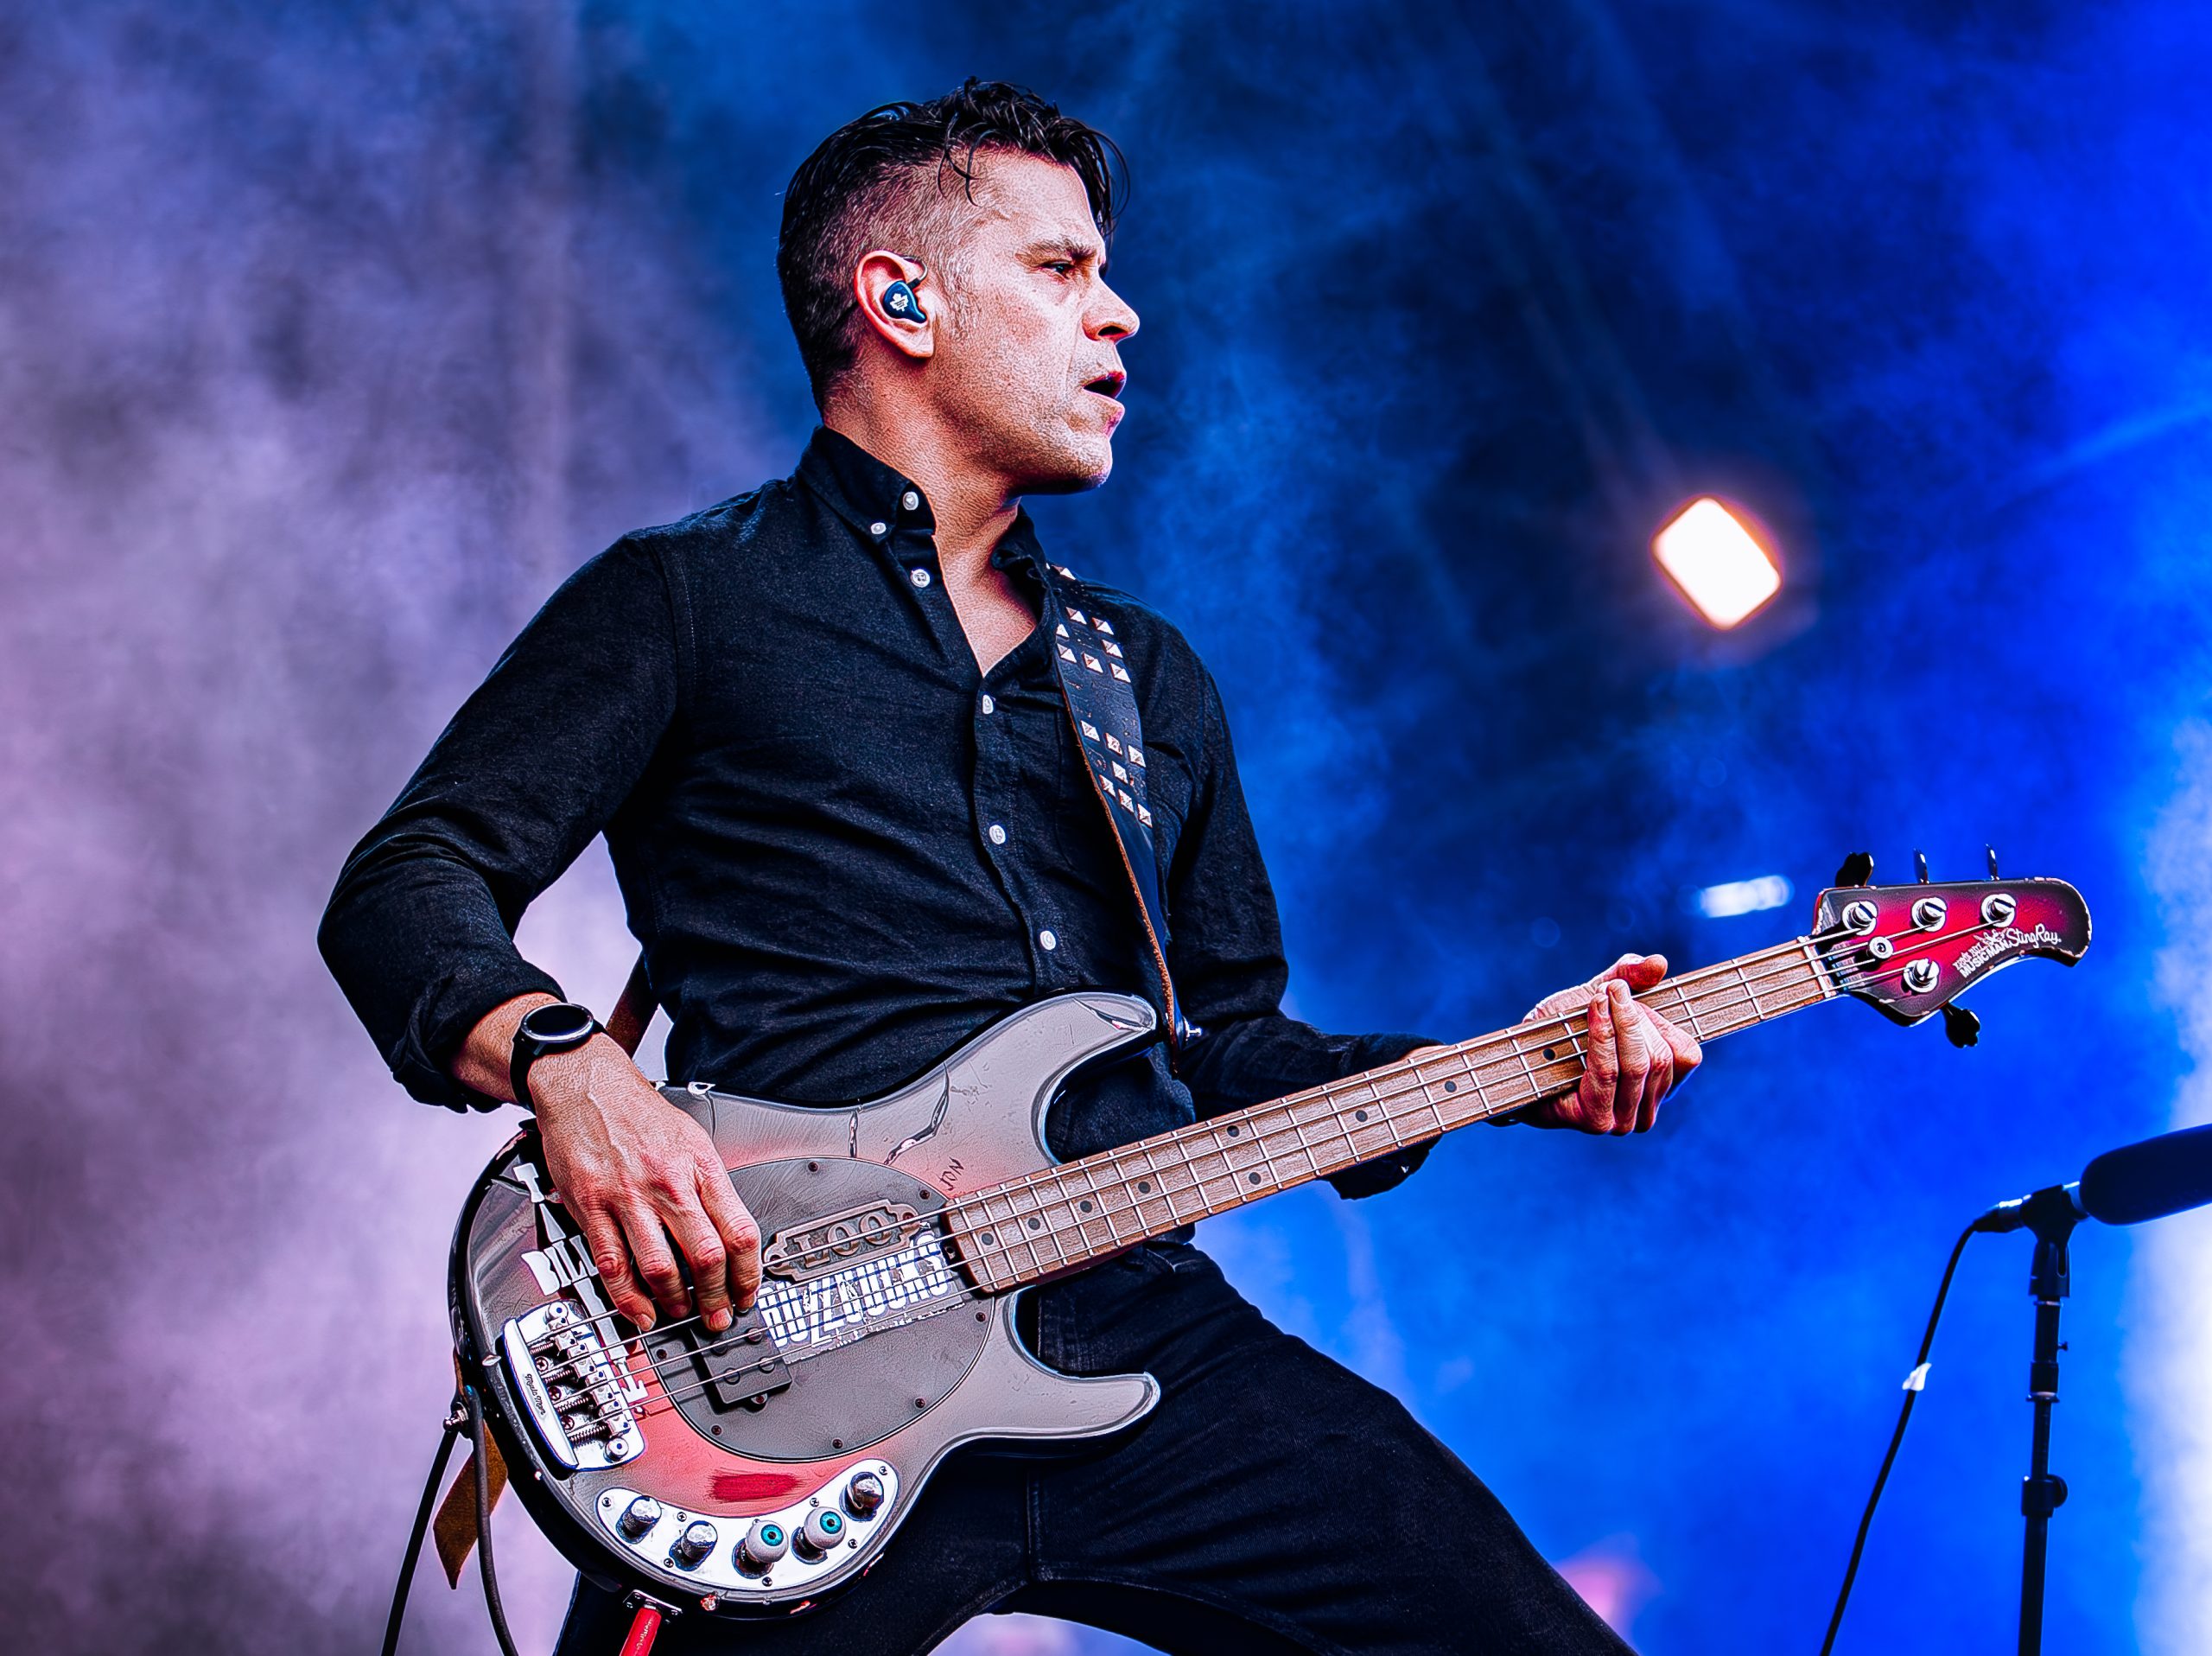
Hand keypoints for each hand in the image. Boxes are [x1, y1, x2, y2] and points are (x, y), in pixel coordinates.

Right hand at [455, 994, 760, 1333]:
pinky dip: (627, 1297)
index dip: (748, 1274)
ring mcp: (629, 1197)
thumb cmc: (639, 1113)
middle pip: (706, 1256)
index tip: (747, 1294)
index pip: (739, 1231)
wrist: (587, 1085)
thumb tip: (729, 1232)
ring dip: (674, 1302)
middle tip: (717, 1316)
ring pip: (661, 1267)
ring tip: (679, 1313)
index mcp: (700, 1167)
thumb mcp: (692, 1139)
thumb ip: (710, 1185)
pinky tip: (639, 1310)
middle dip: (715, 1298)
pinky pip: (613, 1263)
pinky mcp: (592, 1207)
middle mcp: (669, 1184)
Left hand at [1519, 954, 1701, 1134]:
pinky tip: (1593, 1011)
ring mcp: (1623, 1121)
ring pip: (1637, 1065)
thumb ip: (1631, 978)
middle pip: (1660, 1057)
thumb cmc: (1564, 1032)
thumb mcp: (1601, 995)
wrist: (1521, 1061)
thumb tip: (1658, 963)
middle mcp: (1647, 1111)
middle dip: (1634, 1017)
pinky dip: (1602, 1037)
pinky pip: (1608, 1072)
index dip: (1663, 1021)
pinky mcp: (1596, 1121)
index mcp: (1660, 1085)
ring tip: (1598, 996)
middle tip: (1611, 990)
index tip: (1629, 994)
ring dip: (1619, 1023)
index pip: (1687, 1055)